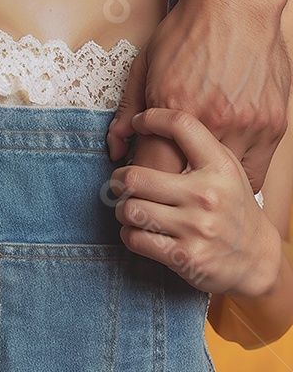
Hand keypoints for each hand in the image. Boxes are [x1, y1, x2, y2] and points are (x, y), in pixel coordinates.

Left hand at [107, 0, 289, 190]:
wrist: (235, 3)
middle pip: (189, 178)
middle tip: (164, 186)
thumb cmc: (186, 31)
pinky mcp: (273, 125)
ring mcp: (249, 125)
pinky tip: (223, 175)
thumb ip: (129, 109)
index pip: (153, 165)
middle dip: (173, 188)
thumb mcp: (146, 64)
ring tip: (194, 184)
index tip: (138, 182)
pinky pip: (255, 170)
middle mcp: (214, 121)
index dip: (144, 178)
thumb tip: (116, 146)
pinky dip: (237, 176)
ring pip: (226, 181)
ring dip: (208, 185)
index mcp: (176, 107)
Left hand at [112, 109, 280, 299]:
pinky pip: (135, 238)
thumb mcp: (224, 166)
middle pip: (135, 177)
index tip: (139, 123)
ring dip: (122, 210)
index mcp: (219, 167)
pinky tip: (139, 230)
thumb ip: (194, 142)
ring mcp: (196, 228)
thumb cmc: (231, 204)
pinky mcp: (186, 257)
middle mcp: (207, 196)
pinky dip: (129, 234)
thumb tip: (143, 119)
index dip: (151, 117)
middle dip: (118, 181)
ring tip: (130, 208)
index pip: (181, 124)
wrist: (258, 258)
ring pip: (130, 209)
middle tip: (120, 183)